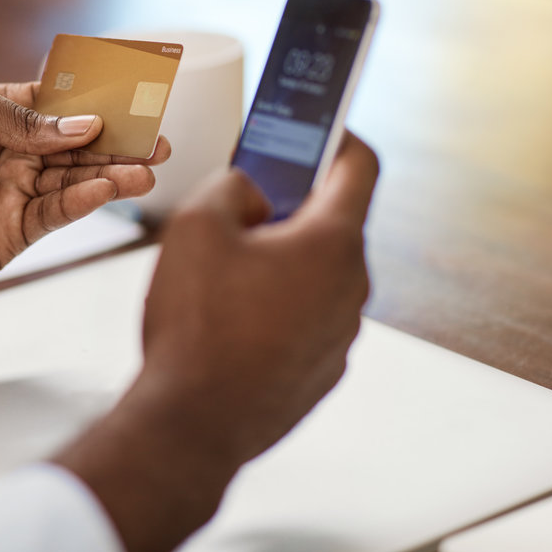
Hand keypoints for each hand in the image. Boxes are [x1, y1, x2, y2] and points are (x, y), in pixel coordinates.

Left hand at [0, 72, 169, 299]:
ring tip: (148, 169)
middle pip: (81, 145)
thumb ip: (19, 116)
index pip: (63, 104)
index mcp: (1, 114)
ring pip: (78, 181)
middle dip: (122, 142)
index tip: (138, 98)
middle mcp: (16, 153)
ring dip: (114, 174)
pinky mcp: (15, 232)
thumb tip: (80, 125)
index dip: (100, 101)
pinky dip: (84, 201)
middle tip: (159, 141)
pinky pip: (58, 213)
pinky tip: (107, 189)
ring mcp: (17, 193)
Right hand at [54, 133, 378, 551]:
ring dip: (281, 260)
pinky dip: (277, 306)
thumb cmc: (196, 328)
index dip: (337, 136)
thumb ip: (231, 186)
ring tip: (224, 274)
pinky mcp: (322, 370)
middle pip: (333, 223)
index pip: (359, 167)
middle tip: (244, 206)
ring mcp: (340, 335)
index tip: (317, 127)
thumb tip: (250, 190)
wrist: (192, 425)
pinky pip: (306, 317)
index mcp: (332, 245)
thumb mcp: (196, 226)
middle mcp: (351, 290)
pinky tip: (229, 321)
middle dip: (290, 207)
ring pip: (317, 274)